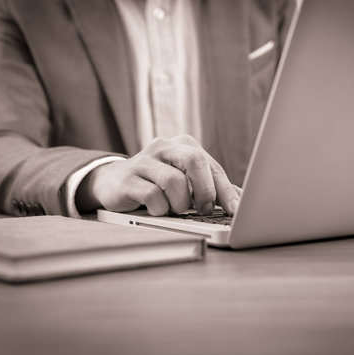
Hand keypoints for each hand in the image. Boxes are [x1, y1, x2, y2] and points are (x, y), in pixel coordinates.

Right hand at [76, 135, 241, 215]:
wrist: (113, 182)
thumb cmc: (157, 183)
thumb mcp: (185, 181)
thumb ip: (211, 188)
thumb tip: (240, 200)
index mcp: (183, 145)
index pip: (211, 166)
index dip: (225, 190)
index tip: (234, 209)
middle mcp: (164, 147)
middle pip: (194, 161)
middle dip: (205, 191)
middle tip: (204, 209)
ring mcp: (144, 161)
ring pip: (174, 181)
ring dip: (180, 203)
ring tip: (176, 209)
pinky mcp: (128, 178)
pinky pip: (152, 196)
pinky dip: (160, 209)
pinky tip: (158, 210)